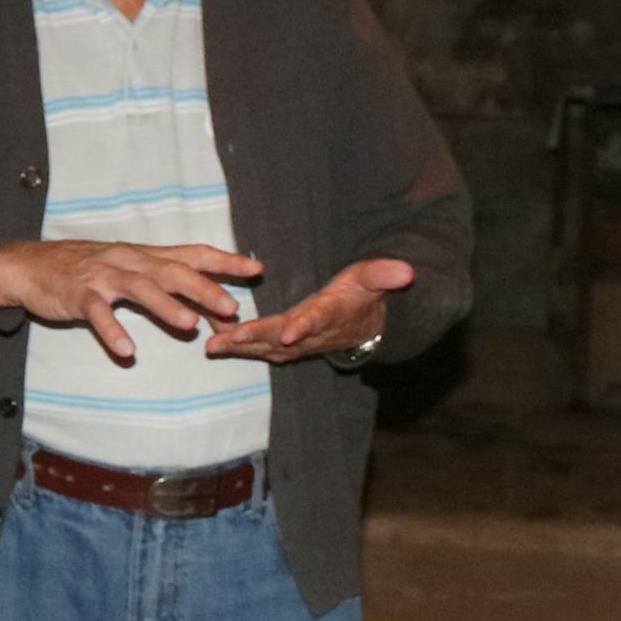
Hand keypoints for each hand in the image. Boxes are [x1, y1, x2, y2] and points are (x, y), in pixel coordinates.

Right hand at [0, 238, 261, 365]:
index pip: (193, 253)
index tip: (257, 269)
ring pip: (140, 288)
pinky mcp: (79, 295)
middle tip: (232, 307)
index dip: (226, 261)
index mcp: (146, 256)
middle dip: (205, 288)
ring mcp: (104, 276)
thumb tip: (205, 307)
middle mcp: (130, 261)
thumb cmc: (86, 270)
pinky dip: (113, 332)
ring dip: (166, 307)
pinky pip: (98, 314)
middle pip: (173, 271)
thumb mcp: (128, 270)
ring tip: (190, 324)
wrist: (31, 265)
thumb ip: (163, 286)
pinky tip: (127, 351)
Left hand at [208, 256, 414, 364]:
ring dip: (241, 347)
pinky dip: (239, 347)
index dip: (303, 327)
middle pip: (282, 337)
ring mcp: (298, 344)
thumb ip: (384, 274)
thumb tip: (407, 271)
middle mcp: (312, 334)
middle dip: (256, 338)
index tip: (287, 332)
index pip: (317, 320)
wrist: (365, 327)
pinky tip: (215, 343)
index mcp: (331, 314)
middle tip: (231, 337)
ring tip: (213, 344)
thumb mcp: (374, 278)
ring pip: (267, 348)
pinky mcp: (286, 347)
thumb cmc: (364, 294)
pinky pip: (260, 349)